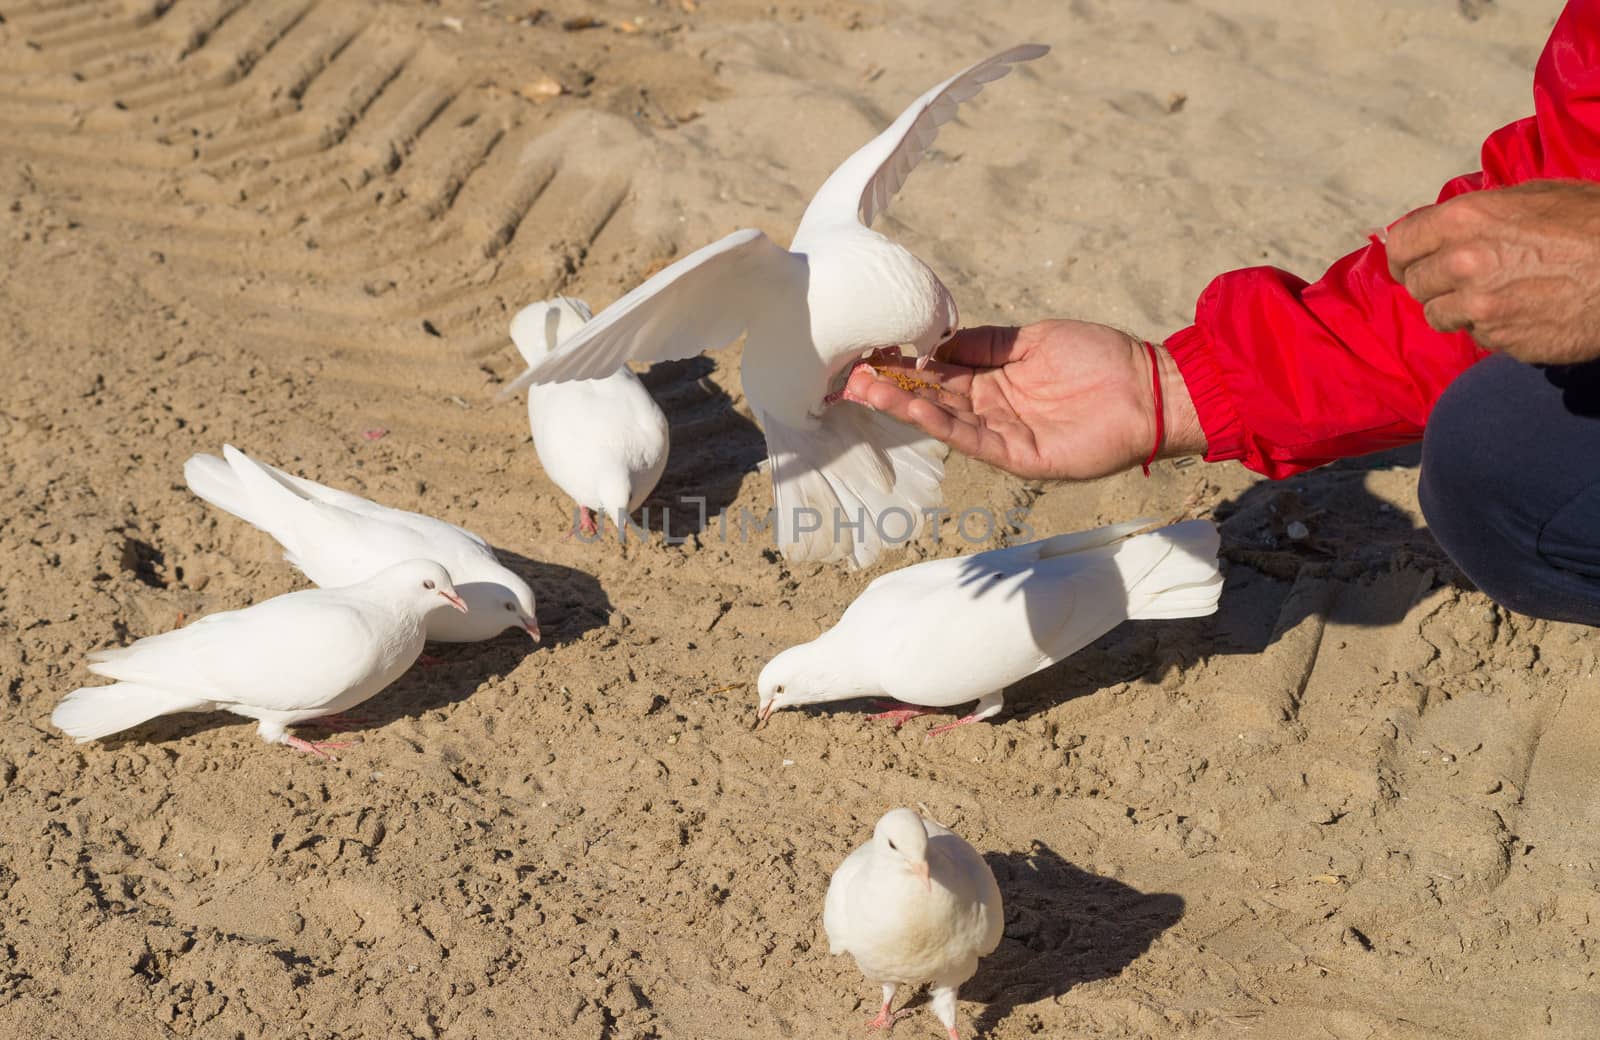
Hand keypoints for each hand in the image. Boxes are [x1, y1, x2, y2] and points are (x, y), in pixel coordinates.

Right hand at [841, 319, 1204, 480]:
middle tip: (849, 374)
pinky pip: (973, 439)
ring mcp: (1004, 435)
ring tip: (864, 389)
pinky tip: (914, 408)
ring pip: (943, 422)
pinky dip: (942, 424)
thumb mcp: (1031, 338)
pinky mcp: (1021, 456)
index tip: (867, 352)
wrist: (1151, 388)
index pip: (937, 376)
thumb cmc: (1100, 357)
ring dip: (903, 407)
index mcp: (993, 383)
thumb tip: (938, 340)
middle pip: (931, 400)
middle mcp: (992, 411)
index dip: (904, 366)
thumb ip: (986, 342)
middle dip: (890, 388)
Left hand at [1386, 179, 1599, 363]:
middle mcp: (1463, 263)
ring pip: (1439, 317)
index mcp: (1465, 219)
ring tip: (1495, 295)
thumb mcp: (1536, 197)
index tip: (1409, 264)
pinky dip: (1493, 328)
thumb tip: (1444, 227)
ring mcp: (1480, 307)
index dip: (1403, 256)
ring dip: (1458, 310)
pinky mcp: (1502, 339)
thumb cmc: (1594, 222)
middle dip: (1433, 283)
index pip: (1400, 244)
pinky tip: (1524, 311)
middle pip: (1416, 284)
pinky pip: (1479, 337)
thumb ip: (1481, 213)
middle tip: (1461, 280)